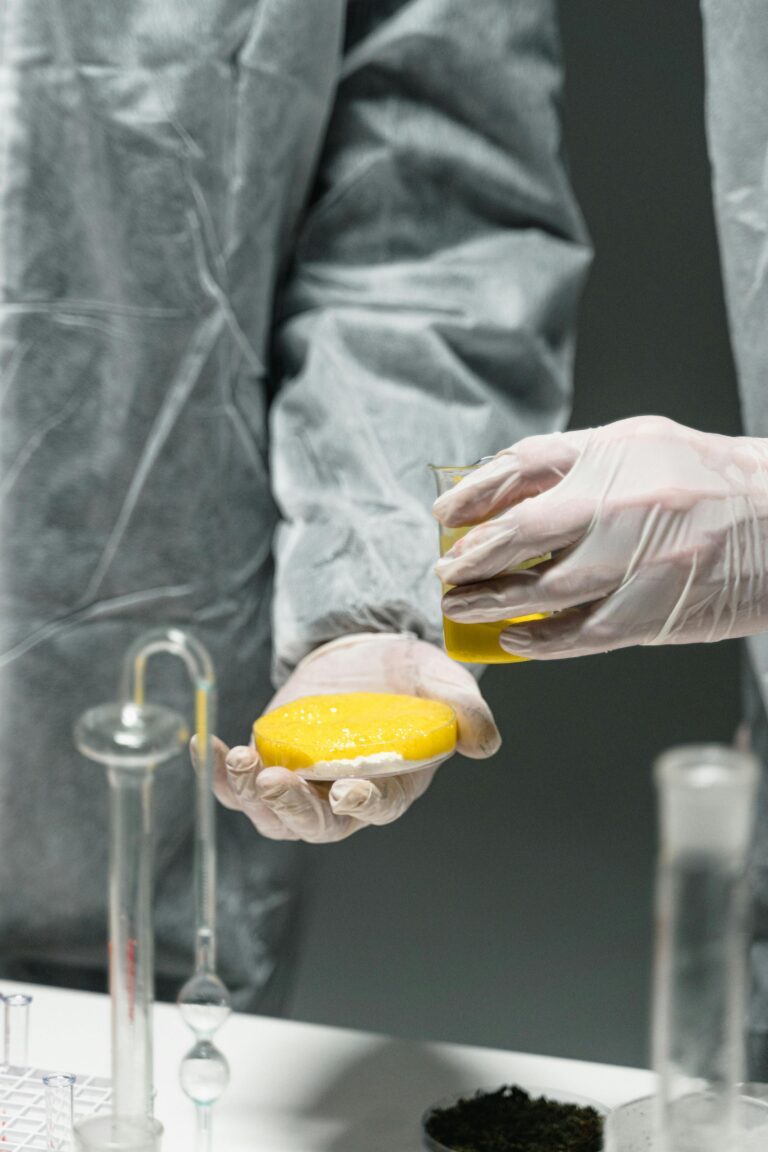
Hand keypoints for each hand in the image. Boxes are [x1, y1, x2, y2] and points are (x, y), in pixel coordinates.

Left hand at [212, 632, 499, 842]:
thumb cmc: (408, 676)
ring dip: (253, 796)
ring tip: (241, 762)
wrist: (362, 655)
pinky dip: (222, 775)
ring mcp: (303, 783)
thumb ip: (463, 708)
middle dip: (295, 809)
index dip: (364, 803)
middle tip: (277, 782)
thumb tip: (485, 742)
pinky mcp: (272, 762)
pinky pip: (241, 786)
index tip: (347, 790)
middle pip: (318, 824)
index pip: (379, 806)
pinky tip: (211, 746)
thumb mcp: (441, 680)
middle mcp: (345, 796)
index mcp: (393, 784)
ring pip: (274, 815)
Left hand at [434, 415, 767, 658]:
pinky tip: (514, 639)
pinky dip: (542, 640)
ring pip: (545, 590)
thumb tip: (504, 494)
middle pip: (524, 531)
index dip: (475, 493)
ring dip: (495, 602)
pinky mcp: (656, 609)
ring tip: (464, 607)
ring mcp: (642, 559)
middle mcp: (626, 502)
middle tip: (445, 573)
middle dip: (474, 557)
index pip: (524, 465)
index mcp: (617, 452)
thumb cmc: (710, 481)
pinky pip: (584, 633)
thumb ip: (574, 463)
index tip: (446, 516)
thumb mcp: (641, 446)